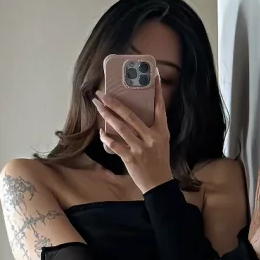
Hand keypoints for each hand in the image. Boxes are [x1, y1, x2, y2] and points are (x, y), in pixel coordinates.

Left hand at [93, 75, 172, 194]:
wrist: (159, 184)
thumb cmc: (159, 161)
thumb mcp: (161, 141)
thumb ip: (152, 127)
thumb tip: (135, 112)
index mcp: (161, 131)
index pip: (159, 107)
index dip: (156, 90)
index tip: (152, 74)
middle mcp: (151, 138)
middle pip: (131, 115)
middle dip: (114, 103)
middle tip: (102, 93)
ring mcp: (141, 148)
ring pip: (121, 128)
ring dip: (107, 116)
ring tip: (98, 106)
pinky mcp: (131, 159)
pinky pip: (116, 146)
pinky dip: (107, 138)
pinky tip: (101, 132)